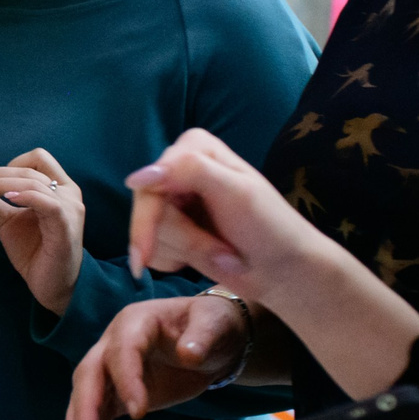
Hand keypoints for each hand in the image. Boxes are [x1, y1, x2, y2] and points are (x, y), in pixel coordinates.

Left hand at [0, 148, 84, 314]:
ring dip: (2, 184)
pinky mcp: (66, 226)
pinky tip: (8, 200)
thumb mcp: (7, 222)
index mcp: (58, 187)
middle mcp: (69, 193)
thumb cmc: (34, 251)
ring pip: (34, 182)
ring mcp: (70, 209)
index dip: (8, 164)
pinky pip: (48, 203)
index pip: (37, 158)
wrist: (50, 286)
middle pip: (30, 168)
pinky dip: (26, 196)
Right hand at [59, 292, 247, 419]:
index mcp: (136, 323)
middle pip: (90, 374)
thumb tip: (189, 354)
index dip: (126, 380)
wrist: (210, 340)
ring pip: (86, 395)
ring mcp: (111, 370)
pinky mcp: (116, 393)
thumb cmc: (211, 325)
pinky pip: (96, 412)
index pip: (123, 351)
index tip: (138, 414)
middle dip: (86, 407)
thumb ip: (203, 336)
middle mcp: (114, 344)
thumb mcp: (215, 323)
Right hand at [124, 128, 322, 290]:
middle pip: (146, 211)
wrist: (284, 270)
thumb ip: (188, 171)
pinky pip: (152, 251)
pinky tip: (207, 257)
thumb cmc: (269, 226)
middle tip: (221, 252)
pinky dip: (177, 262)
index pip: (148, 184)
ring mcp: (175, 202)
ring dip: (187, 252)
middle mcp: (179, 171)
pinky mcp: (173, 231)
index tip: (148, 250)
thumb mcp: (235, 191)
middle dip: (183, 239)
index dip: (150, 218)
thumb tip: (134, 178)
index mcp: (193, 149)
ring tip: (223, 253)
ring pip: (148, 234)